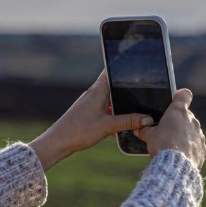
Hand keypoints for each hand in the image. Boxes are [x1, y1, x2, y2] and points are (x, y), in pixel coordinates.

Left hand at [29, 71, 153, 169]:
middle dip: (127, 90)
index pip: (111, 70)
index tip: (136, 64)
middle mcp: (94, 93)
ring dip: (120, 106)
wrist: (57, 143)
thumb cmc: (78, 131)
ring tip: (134, 113)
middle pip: (114, 86)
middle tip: (143, 93)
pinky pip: (105, 110)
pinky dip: (113, 115)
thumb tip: (148, 119)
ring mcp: (90, 103)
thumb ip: (129, 121)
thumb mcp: (108, 126)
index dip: (123, 66)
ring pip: (110, 100)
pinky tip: (120, 127)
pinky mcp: (88, 113)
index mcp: (98, 90)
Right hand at [134, 89, 205, 168]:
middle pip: (187, 116)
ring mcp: (199, 135)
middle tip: (167, 132)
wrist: (175, 165)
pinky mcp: (202, 149)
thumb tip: (139, 130)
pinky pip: (196, 146)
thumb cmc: (162, 145)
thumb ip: (145, 130)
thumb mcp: (149, 136)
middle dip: (178, 123)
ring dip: (185, 136)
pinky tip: (181, 156)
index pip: (184, 95)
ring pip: (192, 132)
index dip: (180, 96)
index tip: (176, 100)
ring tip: (173, 147)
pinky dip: (190, 149)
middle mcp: (192, 120)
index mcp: (178, 112)